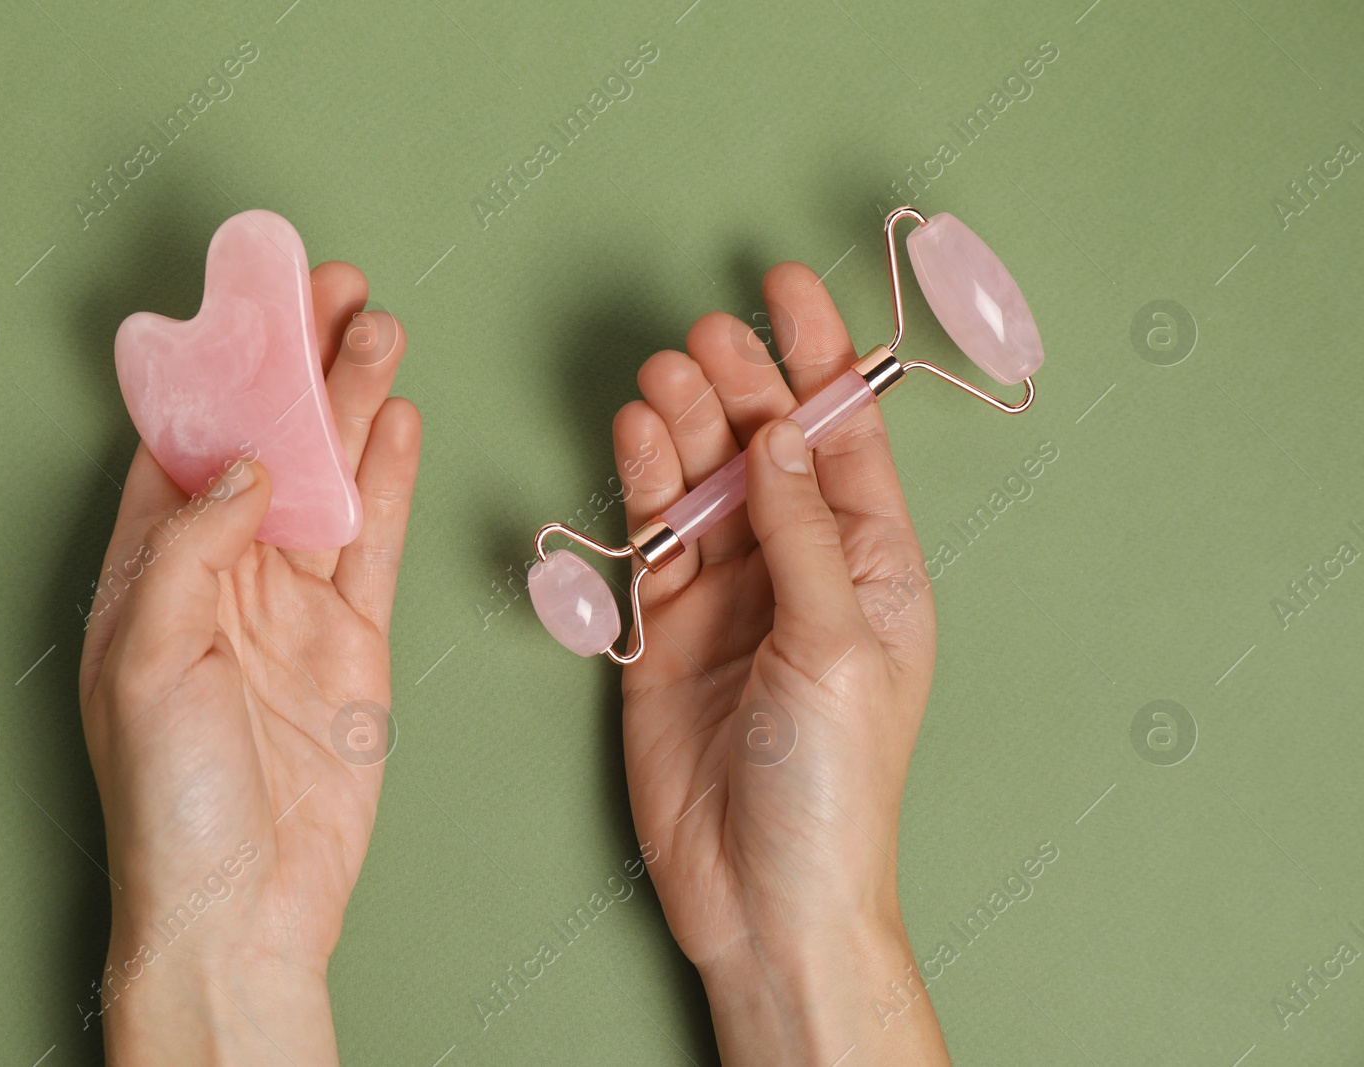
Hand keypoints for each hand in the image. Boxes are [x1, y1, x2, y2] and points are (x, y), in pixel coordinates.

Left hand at [76, 261, 419, 1065]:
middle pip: (267, 444)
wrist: (248, 902)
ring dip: (352, 405)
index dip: (218, 370)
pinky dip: (390, 480)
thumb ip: (195, 547)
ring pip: (329, 479)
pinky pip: (375, 541)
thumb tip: (246, 465)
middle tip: (334, 289)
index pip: (182, 443)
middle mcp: (222, 577)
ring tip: (378, 331)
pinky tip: (398, 422)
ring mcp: (293, 606)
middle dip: (298, 366)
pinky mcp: (355, 639)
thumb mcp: (148, 657)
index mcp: (149, 573)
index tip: (250, 301)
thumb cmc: (170, 799)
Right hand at [613, 263, 947, 1063]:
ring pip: (703, 482)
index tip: (785, 287)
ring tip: (661, 382)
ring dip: (682, 427)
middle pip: (766, 447)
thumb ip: (800, 533)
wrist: (763, 894)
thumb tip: (778, 435)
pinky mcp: (665, 627)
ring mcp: (730, 595)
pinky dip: (641, 486)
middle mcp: (801, 567)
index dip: (820, 358)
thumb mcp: (837, 646)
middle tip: (704, 342)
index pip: (845, 438)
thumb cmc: (835, 784)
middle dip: (740, 385)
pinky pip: (653, 537)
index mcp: (874, 566)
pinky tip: (633, 440)